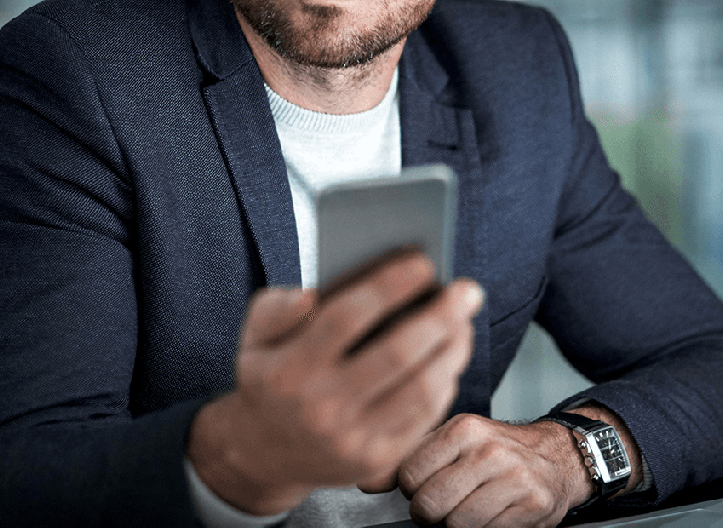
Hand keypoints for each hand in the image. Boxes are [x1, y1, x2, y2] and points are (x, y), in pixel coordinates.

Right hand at [187, 252, 484, 515]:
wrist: (264, 454)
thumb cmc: (270, 378)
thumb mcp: (254, 338)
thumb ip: (277, 308)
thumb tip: (311, 294)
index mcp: (289, 370)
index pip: (347, 318)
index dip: (390, 285)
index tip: (424, 261)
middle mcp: (321, 408)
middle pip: (397, 354)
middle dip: (441, 316)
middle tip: (467, 290)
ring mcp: (351, 440)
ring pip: (420, 389)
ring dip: (453, 349)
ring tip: (465, 321)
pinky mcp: (376, 462)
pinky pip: (424, 418)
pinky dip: (445, 381)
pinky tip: (451, 356)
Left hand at [376, 414, 591, 527]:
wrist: (556, 457)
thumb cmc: (496, 451)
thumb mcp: (453, 441)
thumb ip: (408, 457)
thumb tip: (365, 480)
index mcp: (464, 429)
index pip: (409, 476)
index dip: (413, 489)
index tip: (429, 484)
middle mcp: (489, 450)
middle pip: (429, 505)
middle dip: (431, 513)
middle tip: (447, 503)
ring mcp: (514, 478)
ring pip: (456, 525)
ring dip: (459, 525)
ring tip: (473, 506)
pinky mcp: (533, 506)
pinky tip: (495, 514)